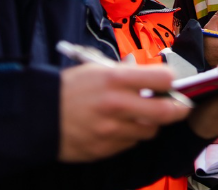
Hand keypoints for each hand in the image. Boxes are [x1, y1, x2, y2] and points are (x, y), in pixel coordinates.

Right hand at [59, 63, 191, 161]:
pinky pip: (130, 143)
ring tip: (139, 115)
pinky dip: (130, 135)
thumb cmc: (69, 88)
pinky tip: (119, 127)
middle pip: (166, 111)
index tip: (169, 83)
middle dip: (178, 108)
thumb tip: (152, 77)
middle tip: (179, 106)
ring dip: (150, 123)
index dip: (170, 81)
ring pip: (150, 130)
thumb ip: (127, 73)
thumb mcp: (97, 69)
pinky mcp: (105, 149)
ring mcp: (111, 130)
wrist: (37, 115)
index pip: (163, 79)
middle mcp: (116, 105)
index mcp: (115, 79)